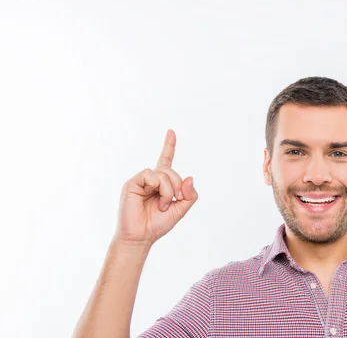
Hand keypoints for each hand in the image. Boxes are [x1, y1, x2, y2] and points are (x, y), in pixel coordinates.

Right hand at [114, 130, 197, 245]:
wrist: (141, 237)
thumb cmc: (157, 224)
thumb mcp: (181, 210)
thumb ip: (189, 195)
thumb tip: (189, 178)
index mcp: (161, 183)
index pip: (165, 160)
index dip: (169, 146)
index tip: (171, 131)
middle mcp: (151, 179)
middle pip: (171, 170)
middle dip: (177, 186)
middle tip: (172, 202)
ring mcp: (141, 180)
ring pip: (163, 172)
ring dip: (169, 190)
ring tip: (162, 205)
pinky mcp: (133, 183)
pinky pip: (151, 175)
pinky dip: (159, 187)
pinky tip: (155, 200)